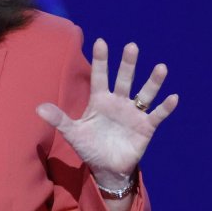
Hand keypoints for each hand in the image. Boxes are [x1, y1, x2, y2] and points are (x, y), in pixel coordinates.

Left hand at [37, 39, 178, 187]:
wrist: (106, 169)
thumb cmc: (89, 147)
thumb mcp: (73, 133)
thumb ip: (59, 119)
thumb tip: (38, 108)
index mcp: (100, 101)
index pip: (100, 76)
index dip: (100, 60)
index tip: (101, 41)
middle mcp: (118, 102)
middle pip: (124, 80)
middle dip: (127, 64)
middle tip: (131, 46)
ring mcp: (133, 114)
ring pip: (144, 94)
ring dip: (152, 82)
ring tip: (160, 68)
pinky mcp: (145, 128)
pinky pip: (157, 115)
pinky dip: (165, 108)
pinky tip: (173, 97)